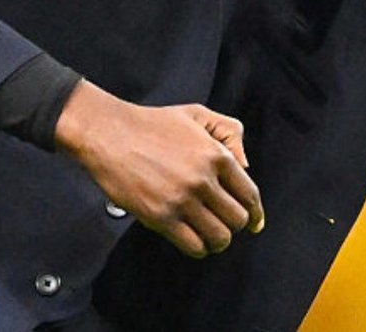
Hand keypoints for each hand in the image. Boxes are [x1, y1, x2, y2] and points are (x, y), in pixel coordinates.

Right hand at [54, 80, 264, 257]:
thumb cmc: (152, 123)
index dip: (257, 213)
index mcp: (217, 156)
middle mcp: (204, 180)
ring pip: (219, 236)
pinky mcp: (159, 217)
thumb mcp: (198, 115)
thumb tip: (246, 166)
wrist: (108, 133)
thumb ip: (230, 133)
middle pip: (238, 218)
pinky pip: (192, 245)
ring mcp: (181, 200)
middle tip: (225, 224)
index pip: (250, 194)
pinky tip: (196, 243)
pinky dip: (199, 249)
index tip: (256, 223)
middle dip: (235, 225)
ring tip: (212, 236)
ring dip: (218, 240)